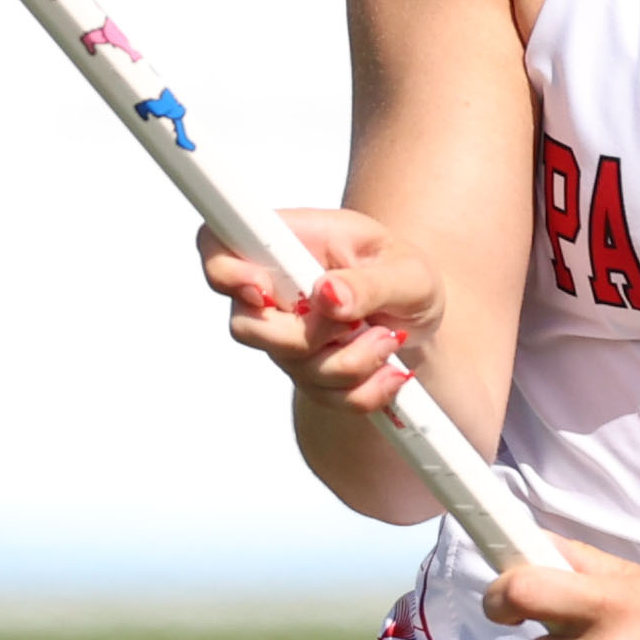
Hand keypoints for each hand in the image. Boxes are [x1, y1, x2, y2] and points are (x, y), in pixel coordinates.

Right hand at [202, 206, 439, 415]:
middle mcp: (273, 290)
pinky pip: (323, 397)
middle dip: (307, 336)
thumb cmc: (406, 276)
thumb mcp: (407, 272)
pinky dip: (365, 389)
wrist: (421, 317)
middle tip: (358, 323)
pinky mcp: (304, 373)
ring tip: (389, 338)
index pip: (218, 246)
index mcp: (287, 242)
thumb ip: (368, 284)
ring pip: (292, 366)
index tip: (262, 290)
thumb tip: (328, 295)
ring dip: (351, 360)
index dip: (225, 272)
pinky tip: (389, 370)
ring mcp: (283, 335)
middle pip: (245, 325)